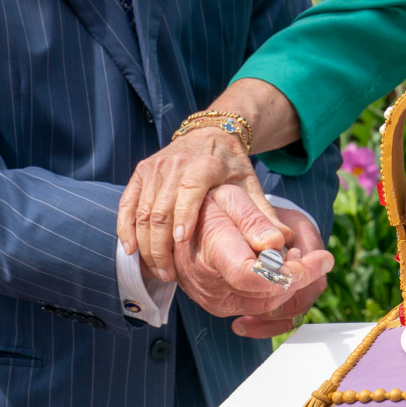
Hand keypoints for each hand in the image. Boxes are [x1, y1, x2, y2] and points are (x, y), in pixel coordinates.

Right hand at [117, 79, 301, 281]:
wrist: (211, 132)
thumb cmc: (231, 165)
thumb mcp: (250, 184)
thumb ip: (262, 214)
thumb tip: (280, 244)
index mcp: (205, 164)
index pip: (190, 191)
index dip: (184, 217)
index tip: (182, 244)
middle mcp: (176, 163)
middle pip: (161, 208)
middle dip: (161, 246)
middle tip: (169, 274)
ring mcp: (155, 167)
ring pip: (142, 210)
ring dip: (145, 243)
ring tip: (157, 270)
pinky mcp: (141, 171)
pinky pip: (127, 203)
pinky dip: (125, 227)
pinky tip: (130, 250)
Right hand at [169, 186, 332, 336]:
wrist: (181, 227)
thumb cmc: (208, 206)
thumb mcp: (231, 197)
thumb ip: (253, 220)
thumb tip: (278, 244)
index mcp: (212, 252)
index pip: (252, 275)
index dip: (290, 273)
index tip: (321, 259)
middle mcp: (211, 285)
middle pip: (267, 295)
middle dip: (301, 277)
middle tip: (318, 256)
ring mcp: (216, 301)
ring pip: (268, 307)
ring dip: (292, 285)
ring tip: (299, 257)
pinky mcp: (223, 308)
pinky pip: (260, 309)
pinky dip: (279, 292)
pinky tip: (285, 270)